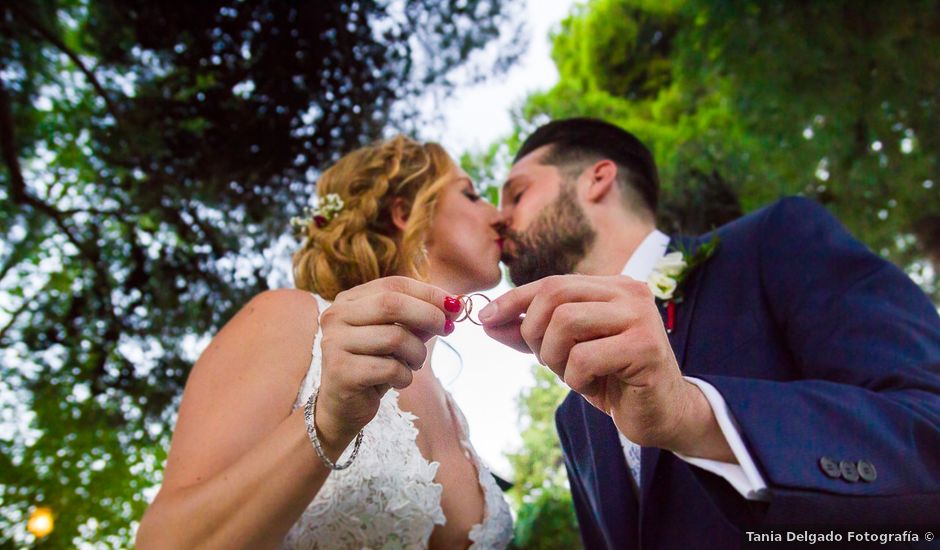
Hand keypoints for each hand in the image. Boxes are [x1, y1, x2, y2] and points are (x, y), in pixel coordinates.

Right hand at [315, 276, 461, 451]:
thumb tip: (455, 306)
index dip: (428, 293)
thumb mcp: (399, 337)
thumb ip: (420, 319)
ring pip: (394, 338)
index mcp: (349, 300)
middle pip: (392, 304)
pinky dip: (405, 376)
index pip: (394, 285)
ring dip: (417, 353)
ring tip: (413, 363)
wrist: (344, 407)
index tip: (454, 305)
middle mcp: (336, 316)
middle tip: (447, 329)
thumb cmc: (374, 365)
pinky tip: (399, 381)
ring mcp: (334, 343)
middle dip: (428, 315)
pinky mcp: (341, 371)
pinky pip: (389, 368)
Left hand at [480, 275, 702, 451]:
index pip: (551, 283)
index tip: (484, 319)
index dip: (513, 300)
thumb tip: (486, 320)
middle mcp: (629, 292)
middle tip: (546, 361)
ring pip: (565, 323)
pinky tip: (595, 386)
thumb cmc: (612, 379)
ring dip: (555, 358)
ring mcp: (640, 316)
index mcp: (611, 286)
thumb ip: (531, 334)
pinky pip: (584, 358)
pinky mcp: (646, 347)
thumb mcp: (565, 352)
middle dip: (535, 334)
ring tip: (574, 375)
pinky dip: (577, 379)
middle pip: (554, 297)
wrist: (660, 415)